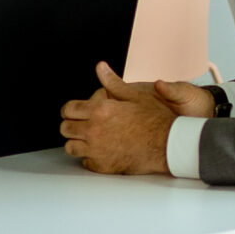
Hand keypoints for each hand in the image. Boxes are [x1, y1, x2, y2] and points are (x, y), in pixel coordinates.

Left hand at [59, 63, 211, 174]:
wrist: (169, 144)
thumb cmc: (155, 120)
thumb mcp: (135, 95)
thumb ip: (113, 82)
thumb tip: (101, 68)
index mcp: (100, 110)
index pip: (68, 110)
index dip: (70, 110)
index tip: (75, 113)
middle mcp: (94, 130)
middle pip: (66, 128)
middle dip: (71, 125)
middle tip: (81, 126)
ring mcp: (96, 150)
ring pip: (71, 147)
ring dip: (77, 142)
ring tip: (88, 140)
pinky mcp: (103, 165)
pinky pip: (85, 162)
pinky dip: (89, 158)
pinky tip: (100, 152)